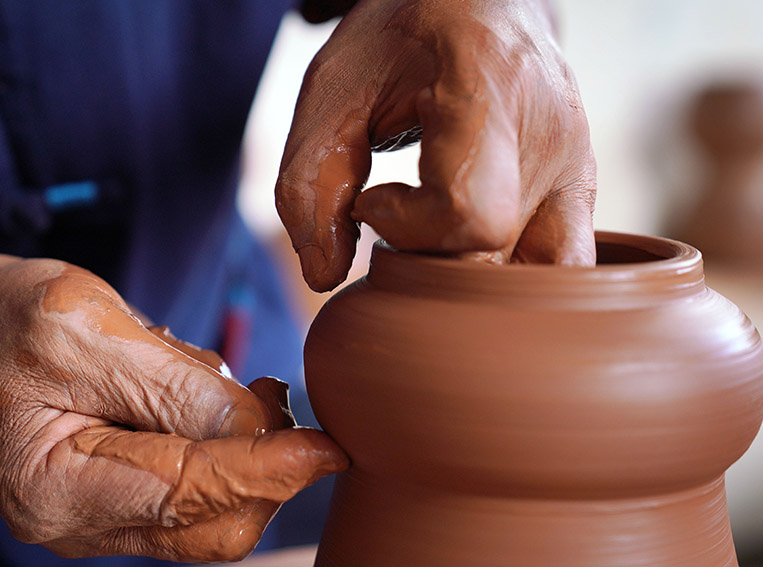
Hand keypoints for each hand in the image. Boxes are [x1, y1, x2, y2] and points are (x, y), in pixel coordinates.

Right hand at [0, 255, 346, 561]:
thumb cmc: (17, 319)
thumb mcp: (90, 329)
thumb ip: (174, 386)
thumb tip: (259, 425)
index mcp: (53, 489)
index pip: (185, 495)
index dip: (264, 471)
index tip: (326, 446)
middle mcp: (80, 524)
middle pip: (211, 527)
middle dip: (267, 469)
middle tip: (279, 397)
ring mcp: (104, 518)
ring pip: (215, 516)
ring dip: (253, 456)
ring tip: (241, 389)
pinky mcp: (127, 498)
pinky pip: (201, 493)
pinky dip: (231, 451)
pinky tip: (221, 400)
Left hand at [276, 0, 596, 291]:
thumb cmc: (400, 35)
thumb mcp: (333, 88)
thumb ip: (309, 183)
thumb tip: (324, 276)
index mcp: (490, 84)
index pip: (467, 212)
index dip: (405, 228)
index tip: (371, 200)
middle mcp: (552, 129)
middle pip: (499, 255)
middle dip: (431, 261)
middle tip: (400, 214)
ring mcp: (578, 160)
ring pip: (545, 274)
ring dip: (478, 279)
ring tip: (438, 232)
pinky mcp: (583, 182)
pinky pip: (565, 262)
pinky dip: (509, 272)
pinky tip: (470, 243)